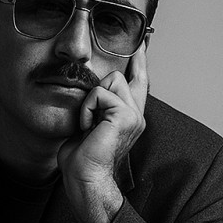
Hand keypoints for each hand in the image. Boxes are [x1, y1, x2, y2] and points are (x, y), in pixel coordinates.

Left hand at [57, 44, 147, 196]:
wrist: (84, 178)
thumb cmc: (82, 158)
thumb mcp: (89, 123)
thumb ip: (97, 105)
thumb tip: (91, 88)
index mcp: (129, 117)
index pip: (139, 82)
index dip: (139, 62)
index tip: (140, 44)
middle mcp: (136, 115)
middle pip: (120, 75)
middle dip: (97, 90)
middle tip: (89, 119)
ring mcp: (134, 115)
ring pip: (112, 79)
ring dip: (91, 100)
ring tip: (89, 124)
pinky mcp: (126, 116)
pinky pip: (100, 93)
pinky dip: (87, 109)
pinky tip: (87, 127)